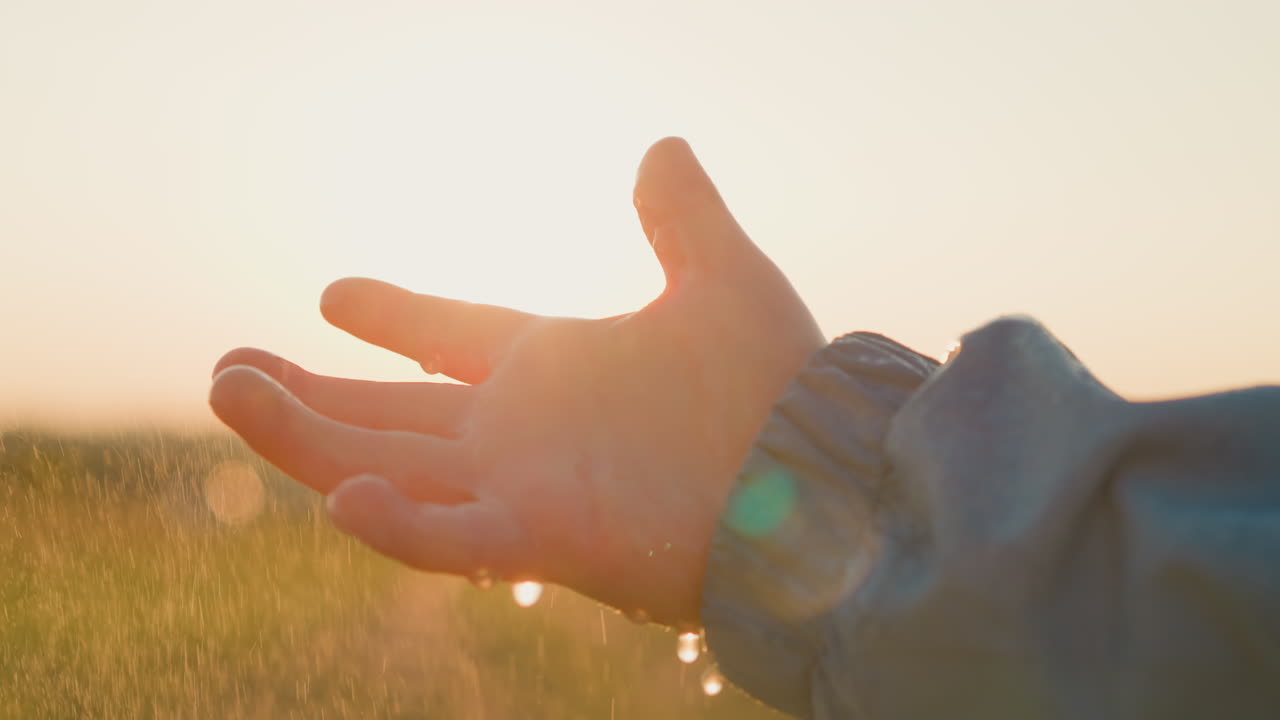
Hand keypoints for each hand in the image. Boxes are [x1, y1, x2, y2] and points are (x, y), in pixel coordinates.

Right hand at [209, 138, 824, 626]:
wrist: (825, 477)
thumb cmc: (777, 386)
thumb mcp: (722, 275)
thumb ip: (680, 216)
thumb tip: (662, 144)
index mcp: (555, 368)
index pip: (452, 337)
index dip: (394, 317)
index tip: (332, 293)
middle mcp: (523, 432)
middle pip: (390, 413)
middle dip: (309, 394)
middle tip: (227, 368)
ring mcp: (524, 487)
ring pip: (388, 468)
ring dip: (306, 440)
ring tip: (230, 392)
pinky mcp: (543, 539)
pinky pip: (450, 539)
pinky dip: (395, 526)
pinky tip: (341, 496)